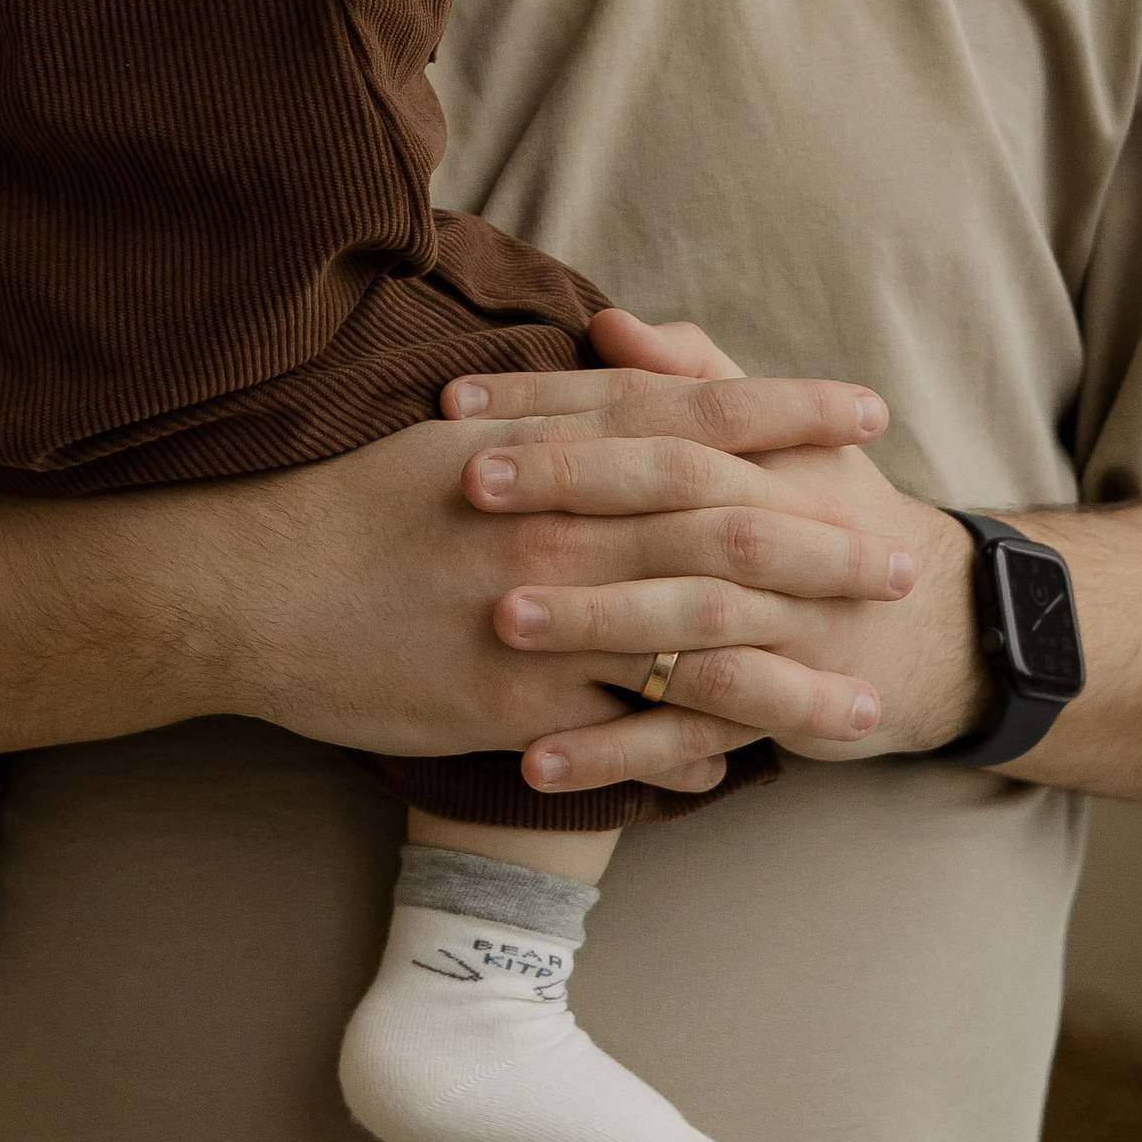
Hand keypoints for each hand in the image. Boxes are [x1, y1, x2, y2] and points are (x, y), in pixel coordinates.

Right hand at [210, 337, 915, 800]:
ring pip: (694, 644)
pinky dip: (690, 746)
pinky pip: (622, 729)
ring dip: (793, 674)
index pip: (700, 416)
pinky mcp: (512, 704)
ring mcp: (542, 618)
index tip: (869, 411)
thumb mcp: (450, 427)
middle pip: (724, 528)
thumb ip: (551, 408)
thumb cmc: (340, 499)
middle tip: (901, 561)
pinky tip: (745, 768)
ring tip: (870, 703)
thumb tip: (627, 374)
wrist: (240, 585)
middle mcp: (561, 525)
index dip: (792, 411)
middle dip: (824, 545)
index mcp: (551, 449)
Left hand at [441, 310, 987, 798]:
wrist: (932, 626)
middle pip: (676, 498)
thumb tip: (610, 323)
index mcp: (767, 455)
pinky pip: (693, 737)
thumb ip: (692, 378)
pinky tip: (534, 764)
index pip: (655, 411)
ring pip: (688, 618)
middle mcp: (781, 530)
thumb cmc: (827, 514)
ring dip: (594, 621)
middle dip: (575, 487)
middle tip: (471, 483)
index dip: (558, 401)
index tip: (459, 402)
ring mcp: (785, 625)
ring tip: (499, 620)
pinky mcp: (778, 709)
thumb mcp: (777, 439)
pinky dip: (617, 752)